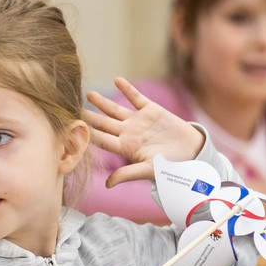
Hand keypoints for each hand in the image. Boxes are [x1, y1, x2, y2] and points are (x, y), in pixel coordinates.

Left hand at [85, 77, 205, 186]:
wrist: (193, 153)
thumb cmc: (171, 166)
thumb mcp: (149, 171)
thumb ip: (128, 174)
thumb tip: (107, 185)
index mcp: (125, 148)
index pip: (101, 140)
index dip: (88, 134)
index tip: (73, 128)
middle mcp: (128, 133)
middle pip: (103, 123)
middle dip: (89, 117)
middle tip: (72, 108)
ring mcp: (138, 121)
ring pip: (115, 110)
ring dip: (102, 102)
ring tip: (89, 94)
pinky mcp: (151, 110)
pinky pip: (136, 98)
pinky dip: (127, 89)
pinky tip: (117, 80)